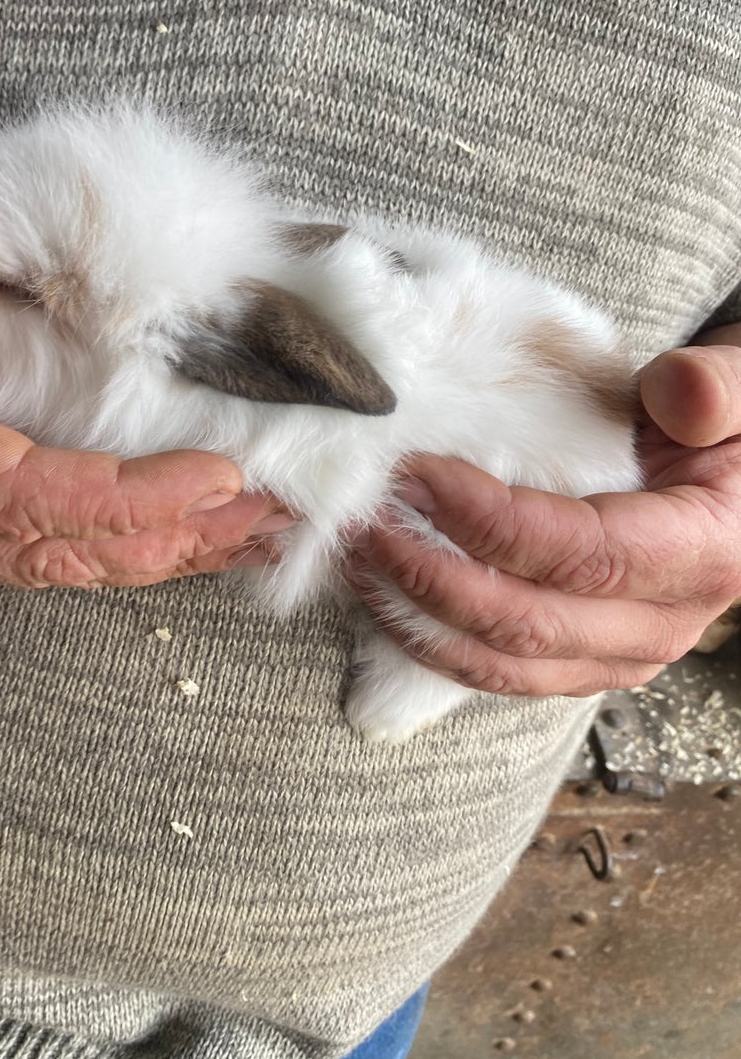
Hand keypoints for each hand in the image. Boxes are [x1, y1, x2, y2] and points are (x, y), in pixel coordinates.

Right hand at [0, 193, 283, 587]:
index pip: (1, 493)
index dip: (109, 498)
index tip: (212, 477)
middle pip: (49, 548)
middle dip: (167, 535)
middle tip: (269, 507)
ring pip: (65, 564)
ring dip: (169, 550)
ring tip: (265, 526)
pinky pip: (62, 553)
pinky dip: (141, 546)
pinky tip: (210, 533)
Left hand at [343, 328, 740, 697]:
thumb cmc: (730, 421)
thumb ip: (717, 385)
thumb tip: (678, 397)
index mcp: (704, 554)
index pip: (578, 554)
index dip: (487, 519)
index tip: (416, 475)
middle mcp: (664, 625)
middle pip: (527, 624)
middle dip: (429, 575)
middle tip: (365, 517)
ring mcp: (621, 654)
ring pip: (503, 667)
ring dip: (416, 617)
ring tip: (356, 555)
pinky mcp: (585, 660)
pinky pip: (500, 673)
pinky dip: (432, 639)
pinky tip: (383, 593)